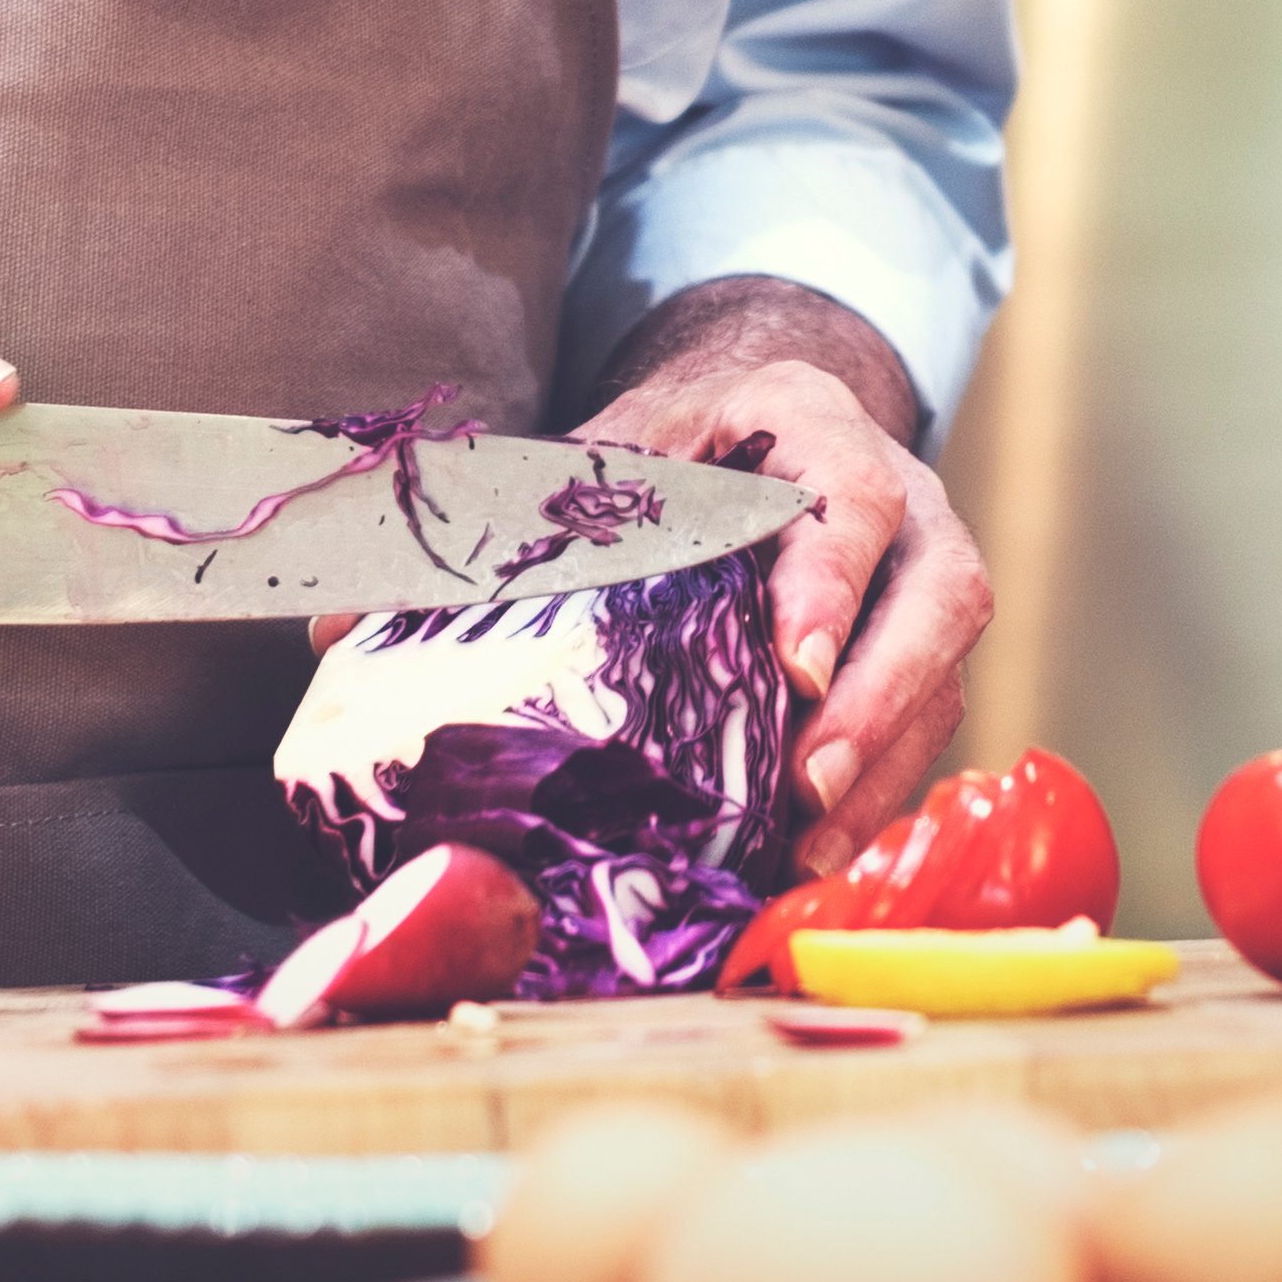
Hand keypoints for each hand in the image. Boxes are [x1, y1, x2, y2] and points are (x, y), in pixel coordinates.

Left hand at [306, 277, 984, 874]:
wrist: (785, 419)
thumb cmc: (693, 442)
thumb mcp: (615, 449)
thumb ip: (505, 522)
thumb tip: (337, 629)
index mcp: (826, 441)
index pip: (853, 506)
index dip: (833, 584)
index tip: (796, 662)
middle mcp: (910, 513)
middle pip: (940, 602)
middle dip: (880, 702)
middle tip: (804, 785)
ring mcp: (928, 592)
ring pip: (944, 683)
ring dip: (881, 772)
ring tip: (808, 851)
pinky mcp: (925, 664)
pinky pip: (925, 737)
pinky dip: (876, 801)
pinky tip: (813, 862)